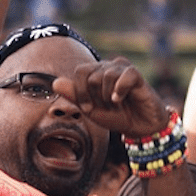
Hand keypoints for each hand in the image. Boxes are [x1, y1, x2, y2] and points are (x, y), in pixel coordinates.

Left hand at [54, 59, 169, 138]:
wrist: (141, 128)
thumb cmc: (117, 117)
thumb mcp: (91, 110)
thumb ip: (74, 96)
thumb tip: (54, 82)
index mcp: (96, 73)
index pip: (80, 71)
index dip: (80, 91)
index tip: (87, 108)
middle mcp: (108, 67)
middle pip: (91, 75)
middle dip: (96, 97)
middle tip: (107, 107)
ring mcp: (122, 69)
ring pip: (106, 75)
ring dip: (108, 97)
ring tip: (116, 105)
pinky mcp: (136, 75)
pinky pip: (125, 75)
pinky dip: (120, 90)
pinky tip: (120, 99)